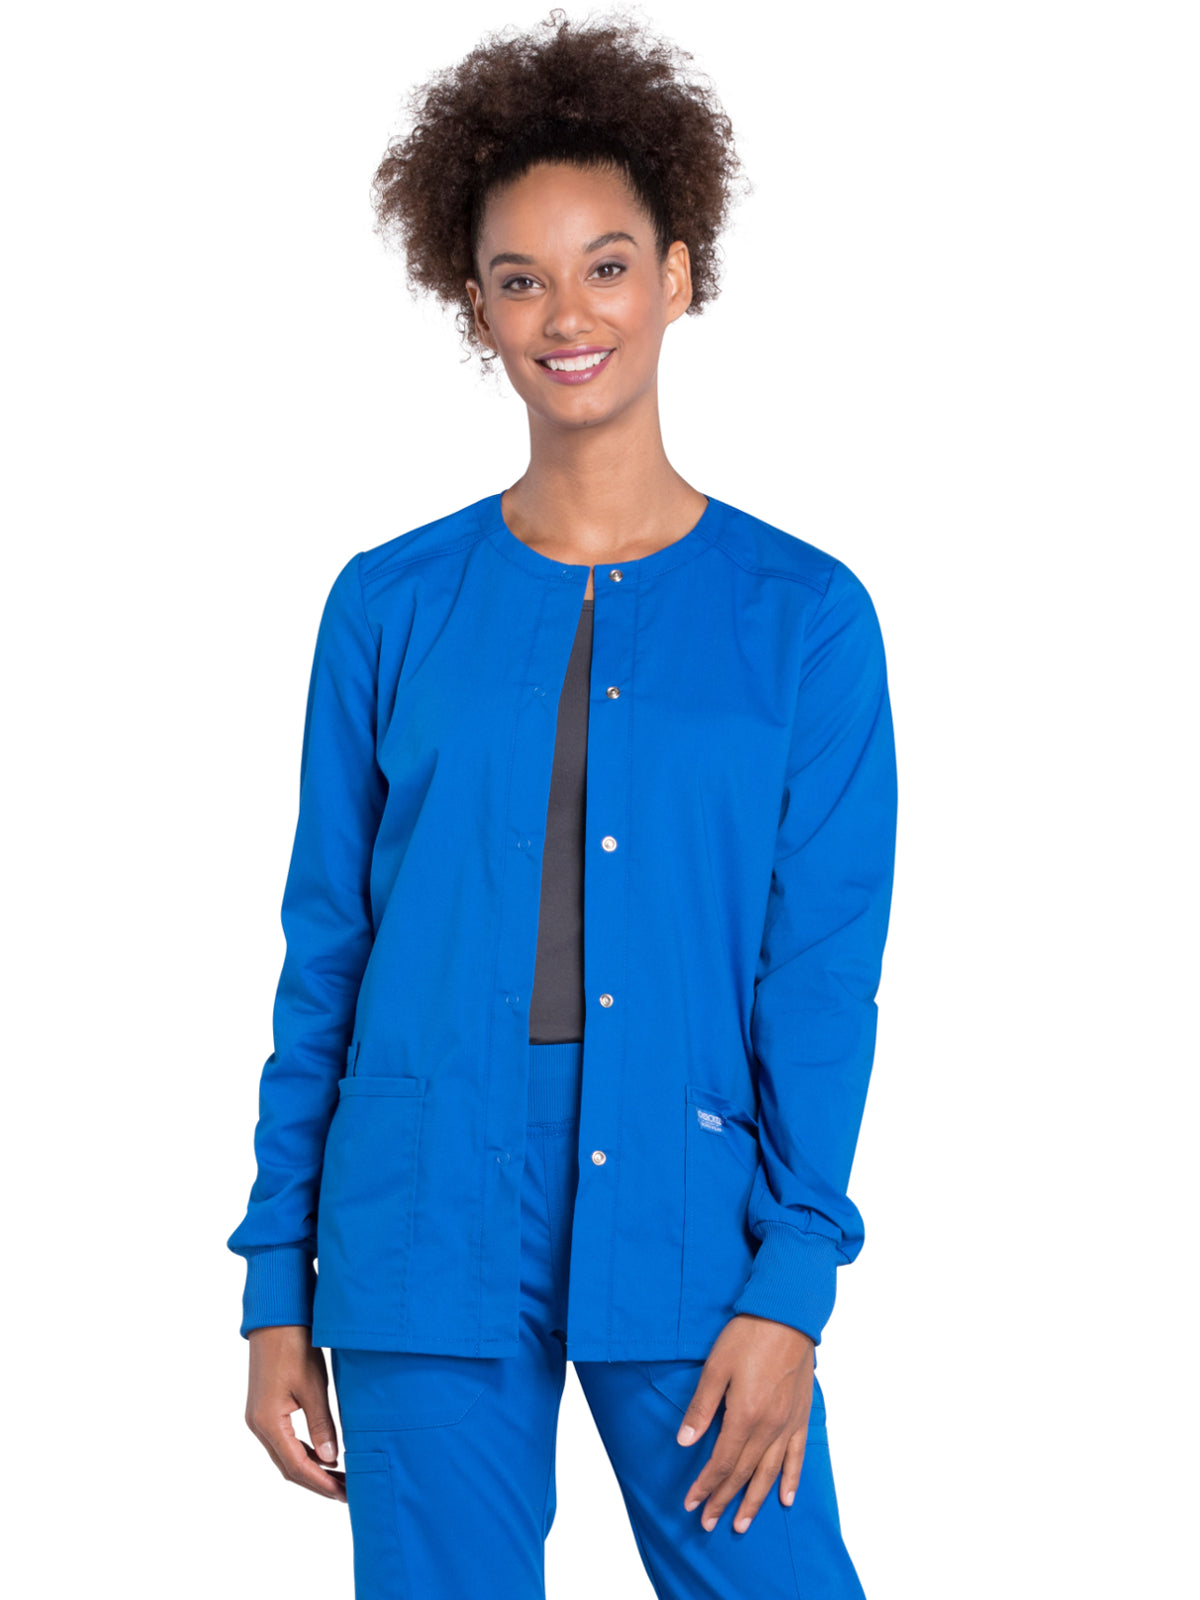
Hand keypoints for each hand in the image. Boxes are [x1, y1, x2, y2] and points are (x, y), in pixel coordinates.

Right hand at [245, 1326, 346, 1501]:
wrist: (276, 1318)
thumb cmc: (295, 1346)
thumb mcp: (313, 1386)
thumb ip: (322, 1425)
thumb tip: (331, 1460)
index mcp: (267, 1422)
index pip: (297, 1466)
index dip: (321, 1483)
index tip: (344, 1494)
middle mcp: (258, 1425)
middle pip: (288, 1467)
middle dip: (318, 1482)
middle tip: (347, 1493)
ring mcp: (259, 1418)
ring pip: (285, 1456)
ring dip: (311, 1469)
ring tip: (340, 1478)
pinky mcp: (265, 1409)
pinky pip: (284, 1441)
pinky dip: (304, 1452)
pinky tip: (324, 1455)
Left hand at [675, 1313, 814, 1532]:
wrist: (788, 1315)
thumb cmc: (748, 1336)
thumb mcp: (716, 1367)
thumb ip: (701, 1407)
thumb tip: (685, 1442)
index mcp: (745, 1416)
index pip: (722, 1462)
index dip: (705, 1486)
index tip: (691, 1503)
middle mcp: (769, 1427)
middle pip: (744, 1473)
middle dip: (724, 1500)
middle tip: (708, 1523)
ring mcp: (788, 1424)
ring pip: (771, 1473)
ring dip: (754, 1501)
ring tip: (742, 1524)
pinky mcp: (802, 1416)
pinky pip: (798, 1457)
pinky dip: (792, 1480)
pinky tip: (786, 1499)